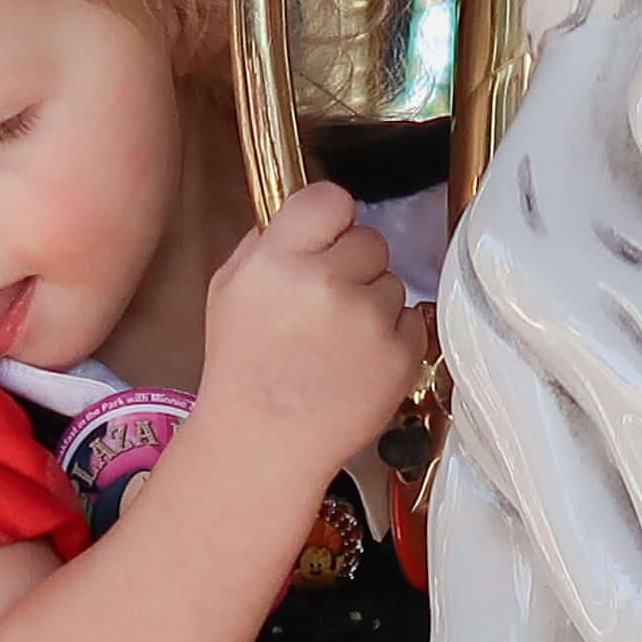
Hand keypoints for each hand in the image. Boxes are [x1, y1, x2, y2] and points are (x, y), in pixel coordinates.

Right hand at [195, 183, 426, 471]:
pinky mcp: (401, 356)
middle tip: (327, 307)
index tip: (329, 241)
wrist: (264, 442)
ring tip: (337, 344)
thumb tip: (308, 216)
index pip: (333, 198)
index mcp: (280, 259)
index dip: (334, 220)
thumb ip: (267, 243)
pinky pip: (412, 322)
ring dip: (373, 306)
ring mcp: (369, 321)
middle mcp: (327, 283)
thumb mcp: (229, 289)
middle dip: (354, 266)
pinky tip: (357, 364)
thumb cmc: (243, 367)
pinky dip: (392, 340)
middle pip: (371, 240)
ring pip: (393, 283)